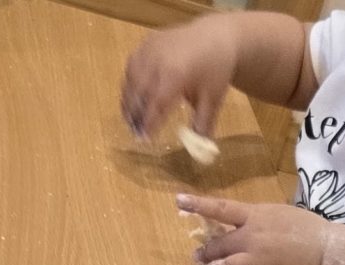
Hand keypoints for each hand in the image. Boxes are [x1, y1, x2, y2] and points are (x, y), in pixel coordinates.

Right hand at [121, 18, 237, 140]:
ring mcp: (149, 49)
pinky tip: (133, 98)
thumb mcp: (213, 98)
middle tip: (135, 133)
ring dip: (129, 101)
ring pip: (131, 80)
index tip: (144, 139)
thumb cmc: (215, 69)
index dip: (149, 122)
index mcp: (175, 74)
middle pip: (139, 93)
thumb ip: (204, 123)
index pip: (156, 103)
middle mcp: (157, 60)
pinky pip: (132, 67)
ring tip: (130, 119)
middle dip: (135, 114)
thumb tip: (199, 148)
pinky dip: (130, 84)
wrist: (215, 36)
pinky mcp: (145, 43)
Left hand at [178, 195, 344, 264]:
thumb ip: (252, 218)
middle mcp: (252, 237)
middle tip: (196, 258)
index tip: (178, 201)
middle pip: (218, 245)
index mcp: (254, 216)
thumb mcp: (275, 213)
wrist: (326, 249)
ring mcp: (259, 260)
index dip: (198, 204)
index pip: (220, 208)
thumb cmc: (304, 227)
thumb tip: (231, 221)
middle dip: (204, 253)